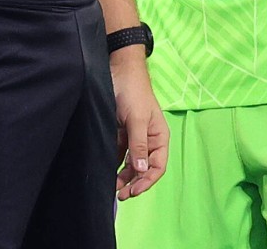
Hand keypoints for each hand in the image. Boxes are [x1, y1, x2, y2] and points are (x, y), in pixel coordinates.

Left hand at [109, 49, 168, 198]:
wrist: (118, 71)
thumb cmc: (133, 92)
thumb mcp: (138, 119)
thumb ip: (139, 144)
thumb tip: (142, 170)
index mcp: (159, 137)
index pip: (157, 166)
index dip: (147, 181)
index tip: (133, 191)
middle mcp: (148, 140)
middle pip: (144, 168)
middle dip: (134, 182)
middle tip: (120, 194)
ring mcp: (134, 137)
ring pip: (131, 164)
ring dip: (123, 177)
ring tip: (112, 187)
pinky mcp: (121, 134)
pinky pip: (120, 155)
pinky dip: (115, 165)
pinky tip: (108, 173)